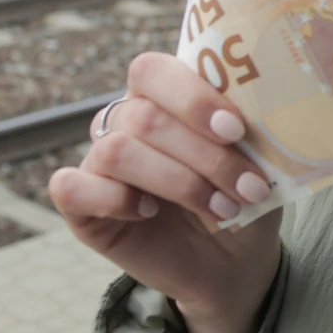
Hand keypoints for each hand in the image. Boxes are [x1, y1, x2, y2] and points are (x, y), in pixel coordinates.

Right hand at [51, 52, 282, 332]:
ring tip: (223, 209)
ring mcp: (98, 162)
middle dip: (205, 156)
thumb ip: (249, 126)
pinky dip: (114, 200)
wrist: (233, 261)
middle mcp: (125, 121)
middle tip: (250, 187)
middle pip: (144, 117)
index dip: (191, 97)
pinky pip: (69, 188)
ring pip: (118, 151)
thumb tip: (263, 107)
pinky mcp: (80, 207)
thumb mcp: (258, 159)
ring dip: (179, 183)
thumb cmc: (244, 197)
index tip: (236, 130)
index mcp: (164, 94)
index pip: (152, 70)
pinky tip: (149, 213)